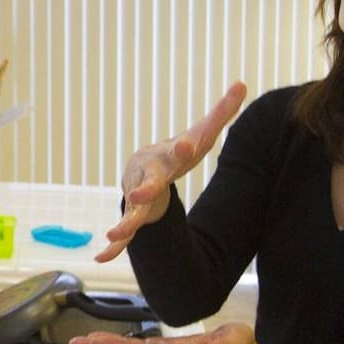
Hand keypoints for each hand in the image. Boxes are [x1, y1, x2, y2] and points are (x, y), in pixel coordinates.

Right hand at [94, 83, 247, 263]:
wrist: (143, 165)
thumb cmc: (177, 151)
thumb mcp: (200, 133)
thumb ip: (221, 112)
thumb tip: (242, 83)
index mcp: (169, 158)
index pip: (177, 152)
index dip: (182, 149)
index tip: (185, 145)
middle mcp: (150, 177)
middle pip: (148, 184)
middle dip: (145, 190)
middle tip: (139, 194)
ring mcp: (139, 197)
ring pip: (132, 212)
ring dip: (124, 224)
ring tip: (114, 234)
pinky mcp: (134, 216)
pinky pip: (124, 235)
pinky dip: (113, 248)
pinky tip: (101, 259)